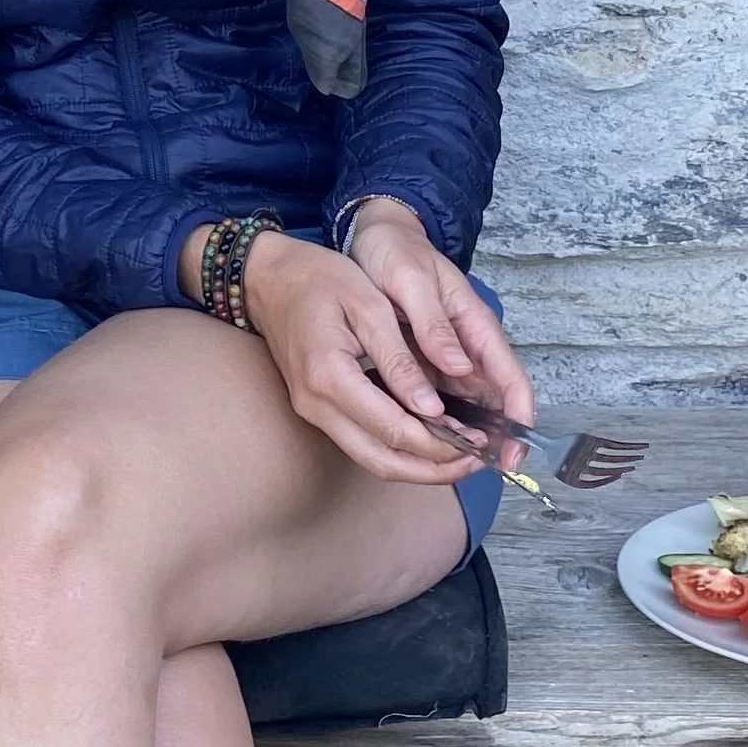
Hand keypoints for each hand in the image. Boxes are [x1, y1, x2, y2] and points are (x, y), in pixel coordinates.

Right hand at [206, 208, 533, 487]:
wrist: (268, 278)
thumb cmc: (318, 279)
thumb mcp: (368, 304)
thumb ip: (399, 359)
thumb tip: (432, 408)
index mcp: (329, 376)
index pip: (393, 429)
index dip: (440, 442)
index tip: (479, 440)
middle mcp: (316, 405)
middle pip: (383, 461)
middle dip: (434, 468)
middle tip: (477, 460)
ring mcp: (313, 411)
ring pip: (372, 460)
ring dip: (418, 466)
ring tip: (461, 456)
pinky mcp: (317, 410)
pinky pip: (361, 443)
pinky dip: (398, 449)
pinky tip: (428, 438)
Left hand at [342, 200, 534, 458]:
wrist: (375, 236)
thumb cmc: (396, 253)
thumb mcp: (411, 281)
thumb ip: (433, 324)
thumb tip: (459, 367)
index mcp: (475, 325)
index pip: (510, 378)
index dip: (518, 416)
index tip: (514, 448)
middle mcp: (467, 347)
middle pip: (493, 401)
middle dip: (493, 437)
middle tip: (480, 469)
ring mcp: (447, 357)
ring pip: (466, 406)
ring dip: (463, 435)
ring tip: (452, 465)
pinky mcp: (424, 361)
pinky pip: (436, 398)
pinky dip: (435, 421)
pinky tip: (423, 442)